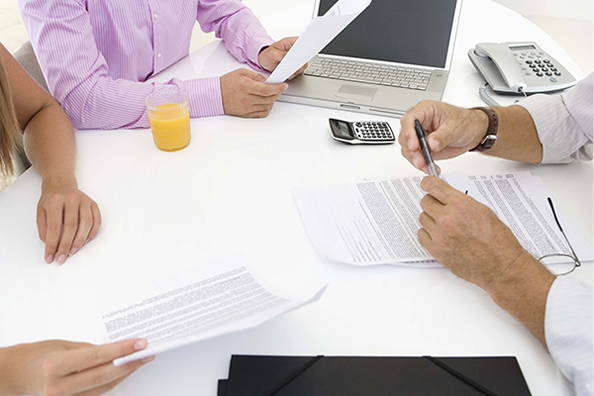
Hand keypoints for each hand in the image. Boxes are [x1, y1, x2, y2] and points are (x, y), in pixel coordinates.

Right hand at [1, 339, 152, 395]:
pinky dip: (111, 383)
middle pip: (103, 376)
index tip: (140, 344)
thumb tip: (116, 351)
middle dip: (129, 364)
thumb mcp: (63, 345)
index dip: (121, 351)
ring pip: (103, 387)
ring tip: (139, 360)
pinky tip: (122, 372)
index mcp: (55, 366)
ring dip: (124, 374)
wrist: (18, 373)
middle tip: (147, 353)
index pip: (97, 357)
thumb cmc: (38, 355)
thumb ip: (89, 350)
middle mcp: (58, 386)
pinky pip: (96, 394)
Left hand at [37, 182, 100, 263]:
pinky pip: (96, 220)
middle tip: (62, 257)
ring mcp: (84, 200)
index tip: (50, 256)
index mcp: (55, 200)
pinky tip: (85, 241)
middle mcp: (71, 199)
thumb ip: (43, 228)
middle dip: (66, 245)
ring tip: (73, 251)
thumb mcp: (41, 211)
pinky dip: (92, 233)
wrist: (61, 183)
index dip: (52, 244)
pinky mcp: (93, 204)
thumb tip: (49, 244)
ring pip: (86, 223)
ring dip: (80, 240)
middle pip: (71, 226)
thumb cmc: (52, 199)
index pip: (54, 226)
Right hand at [220, 68, 287, 117]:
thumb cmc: (226, 84)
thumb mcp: (241, 73)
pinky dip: (267, 108)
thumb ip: (256, 76)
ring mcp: (247, 108)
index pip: (268, 89)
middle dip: (277, 93)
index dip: (278, 88)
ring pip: (267, 106)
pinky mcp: (246, 114)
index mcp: (246, 86)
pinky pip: (262, 113)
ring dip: (272, 100)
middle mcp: (247, 99)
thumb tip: (267, 80)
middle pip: (269, 98)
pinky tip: (266, 103)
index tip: (283, 85)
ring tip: (271, 94)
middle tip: (278, 88)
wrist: (215, 95)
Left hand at [258, 37, 307, 78]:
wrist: (264, 61)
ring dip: (298, 68)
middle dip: (302, 60)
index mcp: (290, 43)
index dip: (306, 46)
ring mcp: (295, 58)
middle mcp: (295, 50)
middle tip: (296, 64)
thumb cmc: (267, 55)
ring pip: (303, 64)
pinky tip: (289, 74)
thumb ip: (282, 55)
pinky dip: (295, 73)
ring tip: (290, 71)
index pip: (302, 41)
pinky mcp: (294, 66)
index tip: (305, 52)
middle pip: (305, 54)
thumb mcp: (273, 54)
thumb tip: (291, 58)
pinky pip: (299, 70)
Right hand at [399, 101, 488, 173]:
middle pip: (405, 137)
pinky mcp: (423, 148)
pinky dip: (422, 165)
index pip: (409, 120)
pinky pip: (416, 157)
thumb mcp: (456, 127)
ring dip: (415, 160)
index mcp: (425, 111)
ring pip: (408, 149)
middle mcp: (419, 123)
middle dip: (411, 151)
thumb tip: (430, 144)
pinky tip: (430, 167)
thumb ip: (442, 136)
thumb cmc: (465, 122)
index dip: (408, 133)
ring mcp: (420, 136)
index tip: (414, 146)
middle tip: (420, 161)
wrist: (473, 131)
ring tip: (427, 166)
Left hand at [418, 176, 555, 342]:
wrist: (501, 266)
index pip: (433, 186)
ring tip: (445, 223)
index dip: (429, 183)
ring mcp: (440, 236)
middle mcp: (447, 219)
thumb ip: (461, 201)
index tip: (427, 184)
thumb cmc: (498, 241)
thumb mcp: (483, 210)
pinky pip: (422, 235)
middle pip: (425, 201)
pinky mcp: (436, 251)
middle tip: (440, 206)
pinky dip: (428, 233)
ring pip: (422, 218)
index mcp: (460, 206)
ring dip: (431, 218)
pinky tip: (440, 234)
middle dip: (433, 201)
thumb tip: (447, 195)